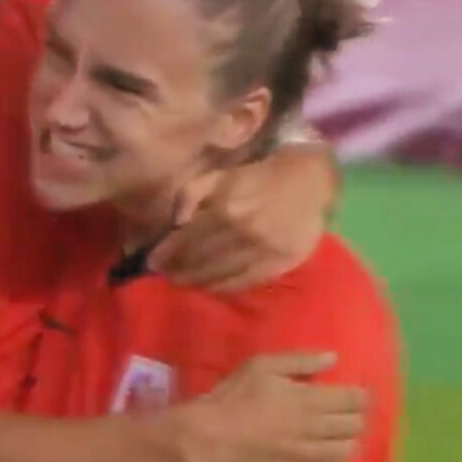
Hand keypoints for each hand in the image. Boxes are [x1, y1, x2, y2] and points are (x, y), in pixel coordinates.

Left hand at [148, 142, 336, 290]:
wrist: (309, 181)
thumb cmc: (257, 176)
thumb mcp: (219, 175)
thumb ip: (191, 195)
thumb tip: (174, 223)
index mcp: (224, 209)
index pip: (185, 241)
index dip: (165, 255)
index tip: (152, 262)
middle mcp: (241, 234)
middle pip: (199, 261)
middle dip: (177, 270)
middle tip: (163, 274)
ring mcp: (261, 253)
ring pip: (219, 276)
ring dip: (195, 281)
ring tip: (182, 281)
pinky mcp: (277, 265)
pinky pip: (242, 283)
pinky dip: (221, 287)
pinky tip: (209, 285)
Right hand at [173, 352, 365, 461]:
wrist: (212, 435)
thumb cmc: (235, 395)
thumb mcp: (263, 365)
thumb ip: (300, 361)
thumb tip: (333, 358)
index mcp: (309, 400)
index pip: (350, 400)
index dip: (361, 397)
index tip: (361, 394)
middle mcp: (314, 429)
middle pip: (352, 426)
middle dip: (358, 418)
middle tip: (354, 413)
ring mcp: (306, 455)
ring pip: (344, 452)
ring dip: (350, 442)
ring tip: (346, 436)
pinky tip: (333, 461)